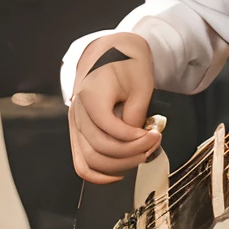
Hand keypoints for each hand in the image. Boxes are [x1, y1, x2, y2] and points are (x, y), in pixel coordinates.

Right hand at [69, 33, 162, 183]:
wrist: (109, 54)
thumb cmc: (126, 64)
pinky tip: (118, 173)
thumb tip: (136, 141)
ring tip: (140, 154)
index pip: (109, 128)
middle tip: (152, 143)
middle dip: (131, 152)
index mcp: (91, 95)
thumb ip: (136, 114)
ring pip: (91, 160)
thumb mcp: (140, 83)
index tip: (152, 134)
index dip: (133, 137)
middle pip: (100, 148)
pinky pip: (82, 163)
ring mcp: (75, 125)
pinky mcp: (78, 134)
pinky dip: (98, 175)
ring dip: (119, 165)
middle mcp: (77, 112)